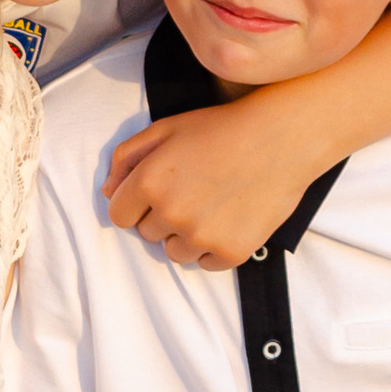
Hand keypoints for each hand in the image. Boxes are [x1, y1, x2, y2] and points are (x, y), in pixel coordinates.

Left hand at [102, 94, 327, 270]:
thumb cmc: (223, 128)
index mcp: (149, 181)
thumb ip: (127, 157)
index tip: (156, 193)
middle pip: (147, 234)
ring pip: (174, 253)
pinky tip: (229, 218)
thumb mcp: (166, 128)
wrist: (282, 137)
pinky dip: (213, 247)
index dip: (135, 204)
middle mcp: (171, 213)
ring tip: (211, 205)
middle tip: (193, 191)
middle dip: (162, 216)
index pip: (119, 215)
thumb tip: (108, 192)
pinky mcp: (231, 251)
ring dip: (186, 235)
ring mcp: (202, 236)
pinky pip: (206, 264)